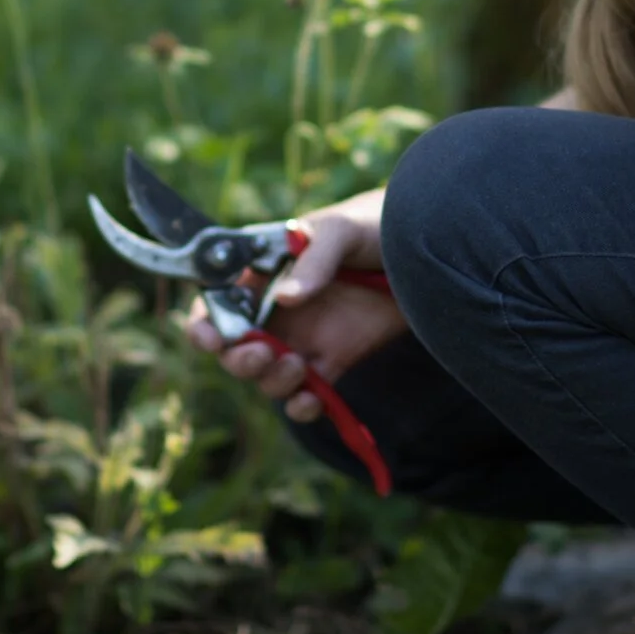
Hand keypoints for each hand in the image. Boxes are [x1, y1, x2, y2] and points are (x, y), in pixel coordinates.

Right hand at [183, 206, 408, 422]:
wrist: (429, 254)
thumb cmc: (375, 227)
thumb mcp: (341, 232)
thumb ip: (313, 259)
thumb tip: (286, 299)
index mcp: (264, 272)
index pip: (218, 301)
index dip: (205, 323)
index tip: (213, 339)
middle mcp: (276, 309)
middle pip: (235, 347)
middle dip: (239, 359)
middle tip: (262, 354)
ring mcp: (304, 338)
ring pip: (267, 375)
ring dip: (271, 381)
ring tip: (296, 368)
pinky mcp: (333, 362)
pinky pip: (306, 395)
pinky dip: (303, 405)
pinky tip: (312, 399)